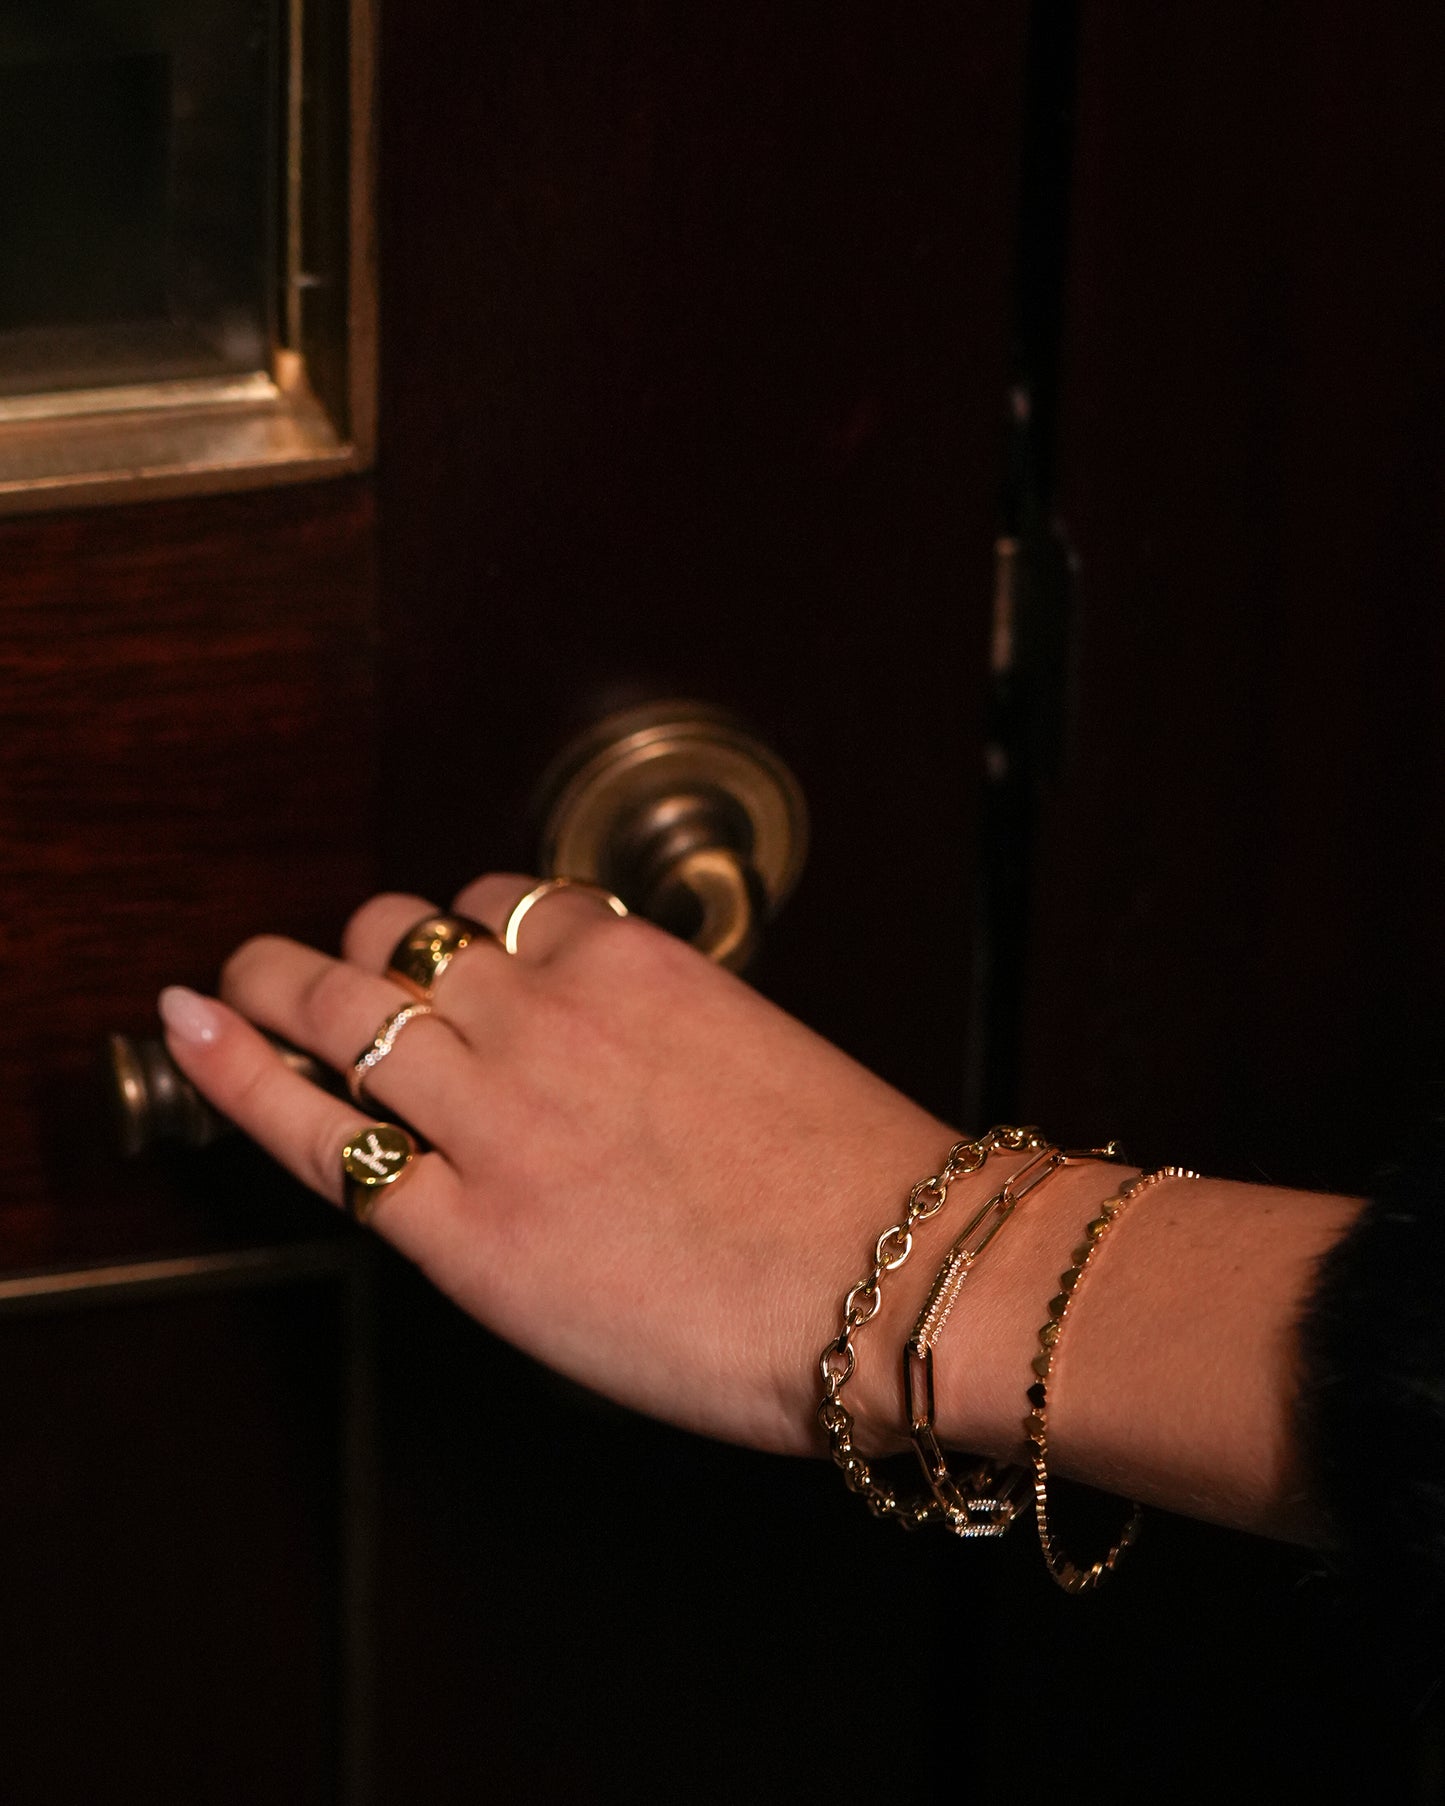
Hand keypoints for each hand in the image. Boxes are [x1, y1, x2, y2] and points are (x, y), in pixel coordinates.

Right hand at [159, 875, 957, 1456]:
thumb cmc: (745, 1330)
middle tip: (265, 969)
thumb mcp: (562, 1321)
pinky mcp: (638, 961)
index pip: (302, 1123)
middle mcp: (495, 1116)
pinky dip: (487, 913)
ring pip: (406, 932)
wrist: (899, 1277)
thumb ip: (465, 1222)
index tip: (186, 1016)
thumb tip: (413, 1139)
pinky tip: (509, 943)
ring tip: (404, 962)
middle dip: (271, 976)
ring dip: (378, 940)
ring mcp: (564, 1027)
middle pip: (331, 1004)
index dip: (229, 1061)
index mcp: (466, 1237)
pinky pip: (512, 897)